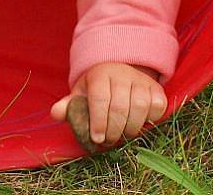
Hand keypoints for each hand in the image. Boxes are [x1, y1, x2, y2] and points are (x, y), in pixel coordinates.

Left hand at [50, 62, 167, 146]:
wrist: (120, 71)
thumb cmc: (97, 88)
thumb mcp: (82, 94)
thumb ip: (69, 105)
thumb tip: (55, 113)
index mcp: (100, 74)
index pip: (100, 99)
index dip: (98, 121)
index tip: (97, 138)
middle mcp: (122, 74)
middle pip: (119, 107)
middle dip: (113, 130)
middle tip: (108, 142)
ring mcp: (141, 80)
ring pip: (139, 108)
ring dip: (131, 128)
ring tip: (122, 135)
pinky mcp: (156, 89)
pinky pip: (157, 107)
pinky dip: (150, 120)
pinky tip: (140, 123)